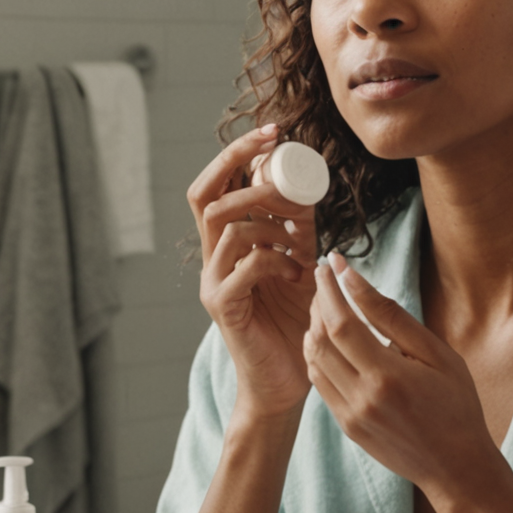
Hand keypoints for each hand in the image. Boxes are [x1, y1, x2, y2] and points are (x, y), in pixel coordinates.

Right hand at [189, 124, 318, 419]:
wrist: (287, 380)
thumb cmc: (292, 322)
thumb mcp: (299, 262)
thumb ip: (297, 230)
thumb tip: (307, 185)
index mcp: (224, 244)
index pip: (213, 185)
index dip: (236, 154)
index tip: (273, 132)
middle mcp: (210, 259)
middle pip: (205, 197)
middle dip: (240, 166)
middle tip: (279, 158)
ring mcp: (212, 283)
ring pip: (227, 227)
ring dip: (268, 219)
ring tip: (297, 234)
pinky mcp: (224, 308)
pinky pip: (243, 267)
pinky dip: (274, 258)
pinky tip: (296, 271)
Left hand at [305, 253, 500, 496]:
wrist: (457, 468)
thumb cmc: (457, 405)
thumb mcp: (436, 354)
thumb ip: (392, 317)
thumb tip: (354, 280)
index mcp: (388, 377)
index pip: (341, 323)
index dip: (329, 289)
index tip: (329, 263)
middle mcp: (362, 398)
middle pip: (319, 340)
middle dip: (317, 303)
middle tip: (326, 280)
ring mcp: (350, 416)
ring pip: (313, 362)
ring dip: (313, 329)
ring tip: (328, 306)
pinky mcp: (347, 427)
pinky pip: (320, 383)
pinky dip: (318, 355)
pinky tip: (331, 340)